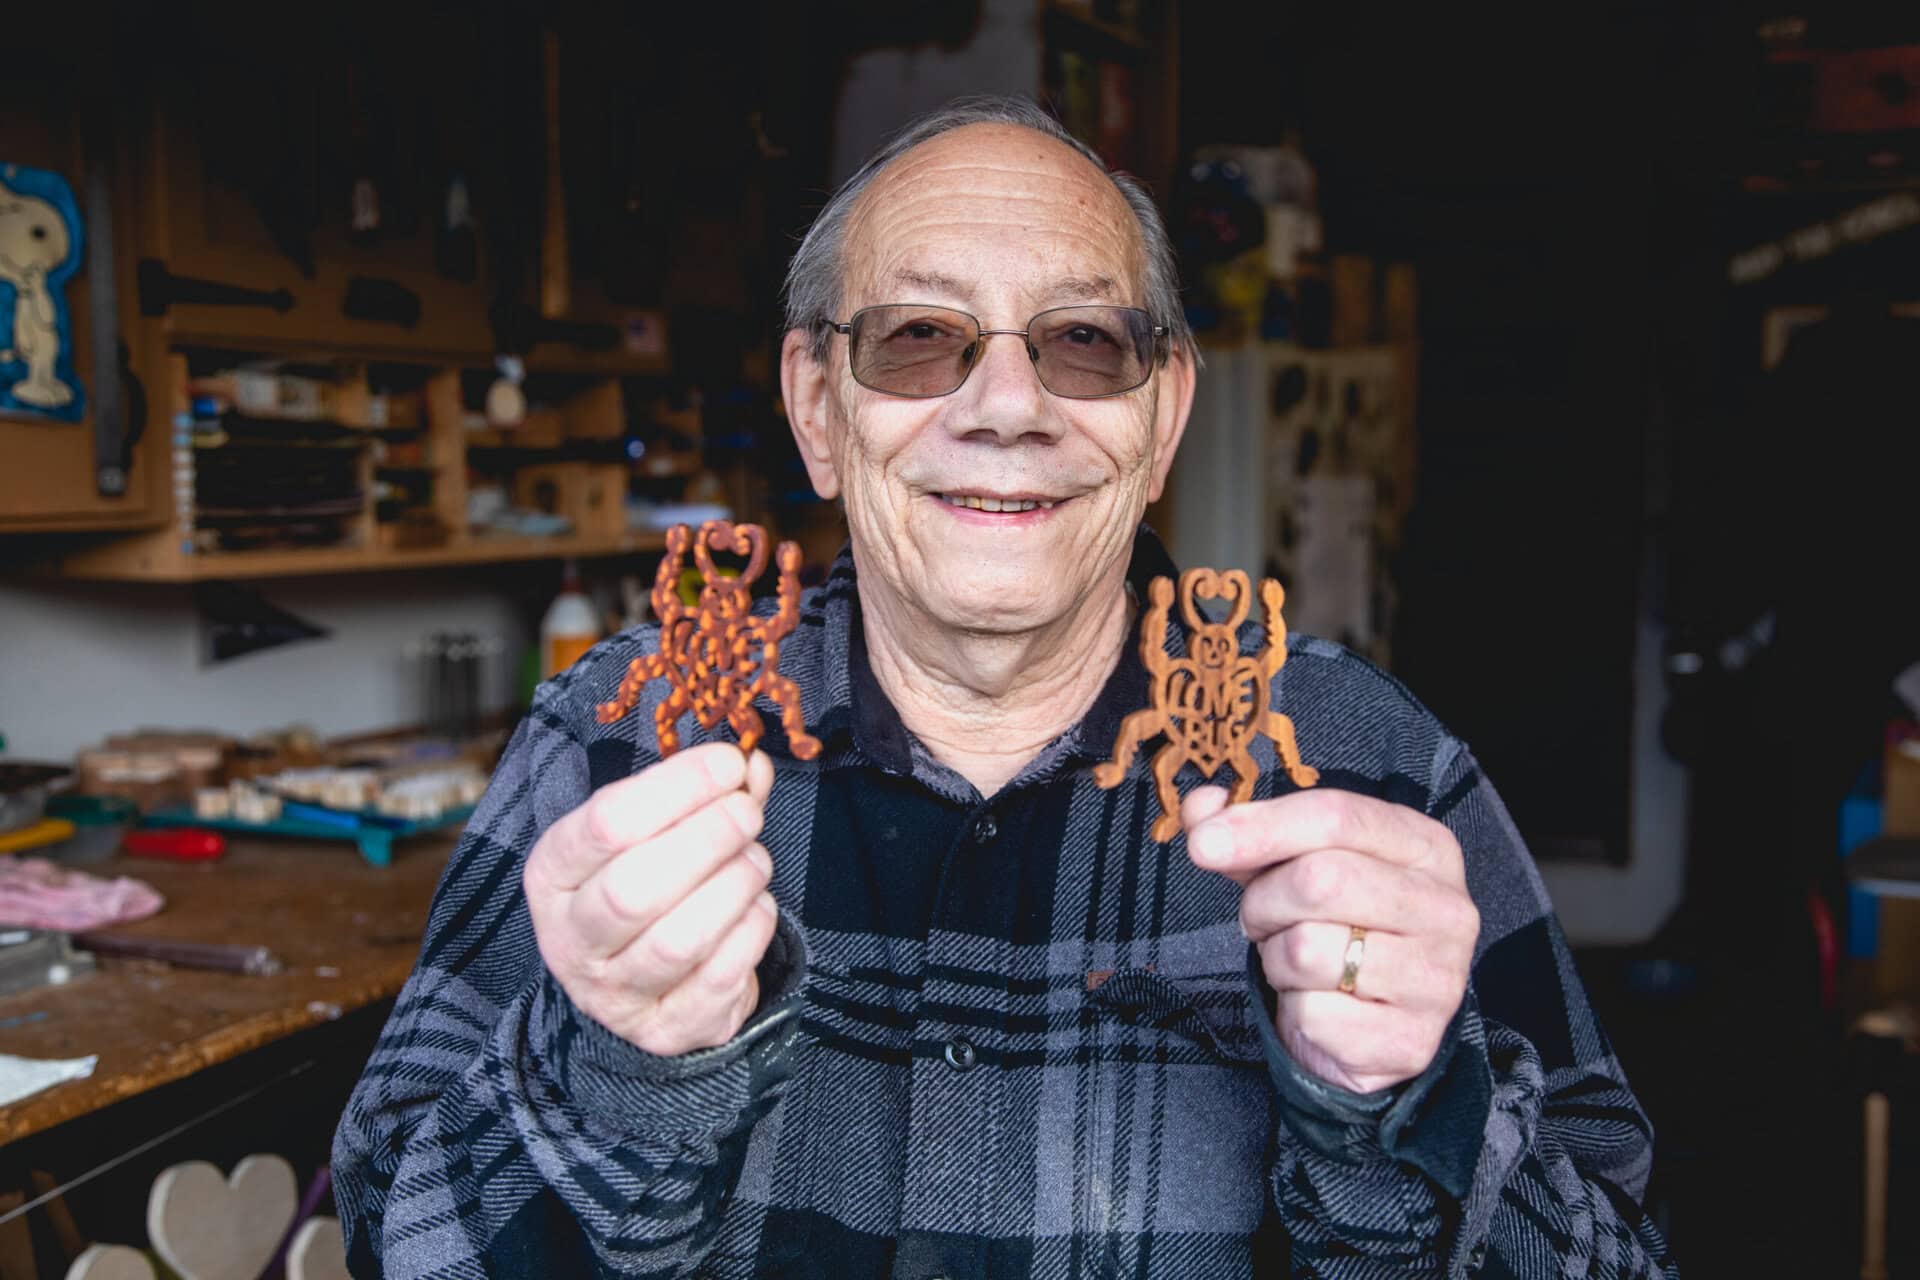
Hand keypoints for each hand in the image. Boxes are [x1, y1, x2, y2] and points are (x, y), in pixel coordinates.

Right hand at [524, 743, 779, 1055]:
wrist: (635, 988)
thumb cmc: (644, 886)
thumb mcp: (651, 835)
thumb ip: (703, 795)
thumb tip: (752, 765)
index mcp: (554, 874)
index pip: (606, 823)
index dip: (677, 787)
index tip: (728, 763)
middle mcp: (571, 940)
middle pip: (635, 889)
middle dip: (707, 839)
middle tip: (746, 814)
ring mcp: (614, 995)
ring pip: (679, 939)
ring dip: (734, 885)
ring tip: (755, 860)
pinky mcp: (665, 1031)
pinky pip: (719, 978)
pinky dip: (751, 930)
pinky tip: (755, 906)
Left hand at [1184, 786, 1478, 1093]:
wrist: (1366, 1029)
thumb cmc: (1332, 930)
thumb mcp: (1291, 868)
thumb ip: (1247, 832)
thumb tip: (1203, 807)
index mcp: (1425, 847)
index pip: (1337, 816)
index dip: (1261, 826)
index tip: (1204, 844)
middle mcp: (1447, 908)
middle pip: (1320, 879)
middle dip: (1264, 902)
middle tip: (1261, 920)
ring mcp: (1438, 979)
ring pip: (1309, 951)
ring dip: (1277, 959)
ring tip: (1294, 962)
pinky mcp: (1412, 1041)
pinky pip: (1314, 1014)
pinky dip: (1295, 1010)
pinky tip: (1318, 1005)